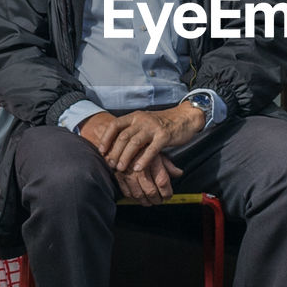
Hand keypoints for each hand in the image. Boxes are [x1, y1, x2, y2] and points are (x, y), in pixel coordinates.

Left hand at [91, 104, 205, 174]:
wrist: (185, 117)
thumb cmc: (163, 123)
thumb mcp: (144, 122)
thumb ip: (132, 130)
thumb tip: (115, 145)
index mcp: (135, 116)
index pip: (115, 125)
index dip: (106, 138)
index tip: (101, 151)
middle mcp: (142, 120)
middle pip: (123, 136)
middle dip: (114, 152)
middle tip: (110, 164)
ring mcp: (153, 127)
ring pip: (134, 143)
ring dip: (125, 157)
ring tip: (120, 169)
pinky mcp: (164, 135)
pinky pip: (151, 149)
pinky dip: (143, 160)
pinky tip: (138, 169)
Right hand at [114, 153, 182, 205]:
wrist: (120, 140)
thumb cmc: (141, 147)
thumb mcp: (157, 152)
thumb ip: (168, 165)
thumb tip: (179, 173)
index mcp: (152, 161)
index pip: (162, 182)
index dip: (167, 192)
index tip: (168, 196)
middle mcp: (140, 168)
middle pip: (151, 191)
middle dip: (158, 199)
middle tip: (161, 200)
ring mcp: (128, 174)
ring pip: (139, 195)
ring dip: (146, 201)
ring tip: (151, 201)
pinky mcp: (119, 177)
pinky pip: (127, 193)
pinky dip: (134, 198)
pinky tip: (139, 197)